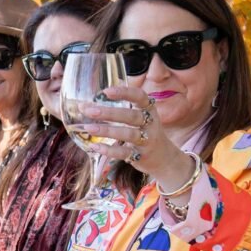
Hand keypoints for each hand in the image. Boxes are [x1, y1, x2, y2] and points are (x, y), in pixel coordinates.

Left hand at [72, 84, 187, 186]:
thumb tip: (87, 102)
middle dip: (109, 113)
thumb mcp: (139, 116)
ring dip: (107, 131)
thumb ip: (118, 107)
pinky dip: (109, 150)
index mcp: (149, 109)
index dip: (124, 92)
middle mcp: (150, 123)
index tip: (106, 91)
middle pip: (131, 116)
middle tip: (90, 111)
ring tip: (89, 128)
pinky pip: (125, 152)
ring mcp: (147, 141)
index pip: (139, 96)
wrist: (163, 158)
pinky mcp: (141, 156)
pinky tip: (95, 146)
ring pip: (128, 134)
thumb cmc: (144, 131)